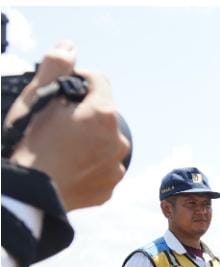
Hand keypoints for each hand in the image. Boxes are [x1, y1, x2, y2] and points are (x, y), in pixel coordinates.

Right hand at [8, 44, 128, 210]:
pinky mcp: (109, 189)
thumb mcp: (35, 98)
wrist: (27, 193)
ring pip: (104, 142)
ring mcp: (116, 168)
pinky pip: (102, 169)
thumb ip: (56, 67)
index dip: (78, 81)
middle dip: (85, 112)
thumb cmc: (28, 142)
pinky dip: (89, 164)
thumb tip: (70, 46)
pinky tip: (68, 166)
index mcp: (103, 114)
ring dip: (90, 140)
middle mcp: (117, 141)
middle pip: (103, 114)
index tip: (61, 88)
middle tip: (58, 121)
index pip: (99, 81)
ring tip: (62, 146)